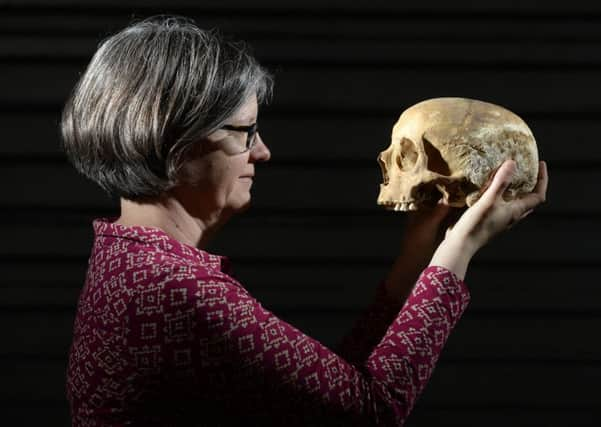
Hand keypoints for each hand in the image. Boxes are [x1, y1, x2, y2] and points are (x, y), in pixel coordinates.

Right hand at [430, 159, 548, 278]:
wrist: (460, 244)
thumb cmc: (476, 224)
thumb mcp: (488, 200)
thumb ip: (501, 182)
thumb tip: (513, 163)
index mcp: (516, 212)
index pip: (538, 196)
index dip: (542, 179)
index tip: (540, 164)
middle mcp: (511, 217)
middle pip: (529, 201)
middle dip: (531, 185)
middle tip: (526, 171)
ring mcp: (500, 221)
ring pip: (515, 204)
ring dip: (516, 191)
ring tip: (509, 177)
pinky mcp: (489, 222)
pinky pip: (501, 206)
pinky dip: (501, 196)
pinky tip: (490, 190)